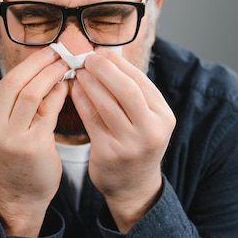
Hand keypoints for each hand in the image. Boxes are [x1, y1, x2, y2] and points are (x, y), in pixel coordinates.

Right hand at [0, 47, 69, 236]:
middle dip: (41, 62)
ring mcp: (10, 137)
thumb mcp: (8, 126)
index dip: (30, 62)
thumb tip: (43, 65)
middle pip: (16, 81)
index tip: (49, 50)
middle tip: (61, 50)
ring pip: (31, 93)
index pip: (7, 80)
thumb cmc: (18, 156)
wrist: (21, 193)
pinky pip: (48, 111)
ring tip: (68, 64)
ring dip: (52, 74)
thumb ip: (18, 100)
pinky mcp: (31, 146)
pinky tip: (68, 86)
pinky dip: (59, 94)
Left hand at [70, 49, 175, 232]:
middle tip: (87, 58)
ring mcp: (130, 144)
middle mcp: (151, 130)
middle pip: (126, 90)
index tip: (101, 52)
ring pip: (106, 104)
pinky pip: (91, 120)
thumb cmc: (137, 142)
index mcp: (164, 117)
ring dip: (89, 83)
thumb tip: (110, 54)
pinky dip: (81, 101)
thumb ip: (134, 90)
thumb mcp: (147, 118)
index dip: (118, 63)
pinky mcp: (109, 154)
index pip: (140, 81)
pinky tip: (74, 90)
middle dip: (104, 69)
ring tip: (78, 71)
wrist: (134, 186)